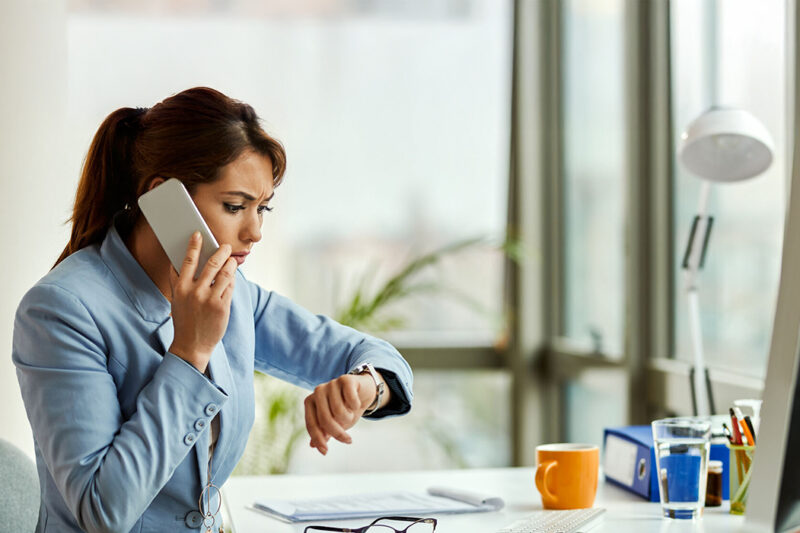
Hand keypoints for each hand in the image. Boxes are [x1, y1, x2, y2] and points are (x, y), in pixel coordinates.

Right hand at [168, 232, 236, 371]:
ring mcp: (210, 299)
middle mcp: (195, 292)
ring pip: (225, 274)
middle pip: (211, 264)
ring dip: (230, 264)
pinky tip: (232, 275)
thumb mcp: (176, 300)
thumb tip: (178, 261)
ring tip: (232, 259)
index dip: (194, 245)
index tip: (198, 234)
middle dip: (221, 252)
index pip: (188, 261)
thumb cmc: (184, 320)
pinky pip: (230, 287)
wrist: (191, 346)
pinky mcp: (222, 307)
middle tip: (226, 246)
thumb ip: (178, 281)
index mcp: (181, 288)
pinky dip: (232, 279)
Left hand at [304, 373, 378, 454]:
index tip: (325, 452)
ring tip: (351, 415)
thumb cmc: (346, 409)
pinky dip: (356, 406)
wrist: (363, 393)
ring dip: (349, 418)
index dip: (318, 439)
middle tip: (348, 440)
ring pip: (339, 411)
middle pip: (325, 419)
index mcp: (310, 401)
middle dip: (337, 433)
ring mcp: (331, 383)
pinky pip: (350, 400)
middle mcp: (318, 391)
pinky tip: (357, 404)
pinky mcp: (345, 379)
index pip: (311, 424)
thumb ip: (323, 432)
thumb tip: (313, 445)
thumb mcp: (335, 423)